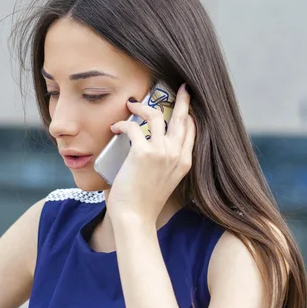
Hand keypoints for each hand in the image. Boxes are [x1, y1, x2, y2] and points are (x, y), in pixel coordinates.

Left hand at [106, 84, 195, 226]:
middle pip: (182, 118)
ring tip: (131, 105)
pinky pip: (133, 127)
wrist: (135, 218)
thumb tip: (146, 144)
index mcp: (184, 163)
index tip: (182, 105)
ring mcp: (162, 153)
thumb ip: (160, 162)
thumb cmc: (143, 203)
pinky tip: (115, 127)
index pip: (191, 131)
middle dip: (182, 100)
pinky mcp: (143, 153)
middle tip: (180, 88)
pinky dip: (122, 124)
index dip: (187, 115)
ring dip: (142, 107)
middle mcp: (177, 155)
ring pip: (157, 116)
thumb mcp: (161, 181)